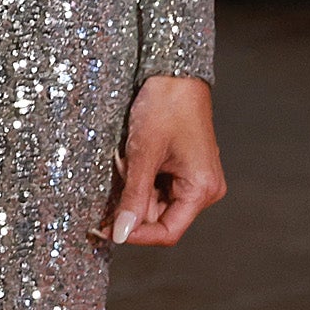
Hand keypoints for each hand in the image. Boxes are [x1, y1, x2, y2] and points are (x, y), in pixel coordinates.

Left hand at [103, 74, 225, 249]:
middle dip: (130, 201)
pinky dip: (139, 176)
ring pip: (154, 200)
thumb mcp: (143, 154)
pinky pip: (157, 185)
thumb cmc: (165, 107)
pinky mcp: (184, 169)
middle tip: (113, 176)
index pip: (167, 232)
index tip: (106, 230)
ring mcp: (194, 179)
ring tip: (124, 158)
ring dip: (133, 186)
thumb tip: (120, 234)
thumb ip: (133, 197)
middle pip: (159, 216)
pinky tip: (131, 156)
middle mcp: (203, 189)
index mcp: (201, 190)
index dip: (135, 235)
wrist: (174, 74)